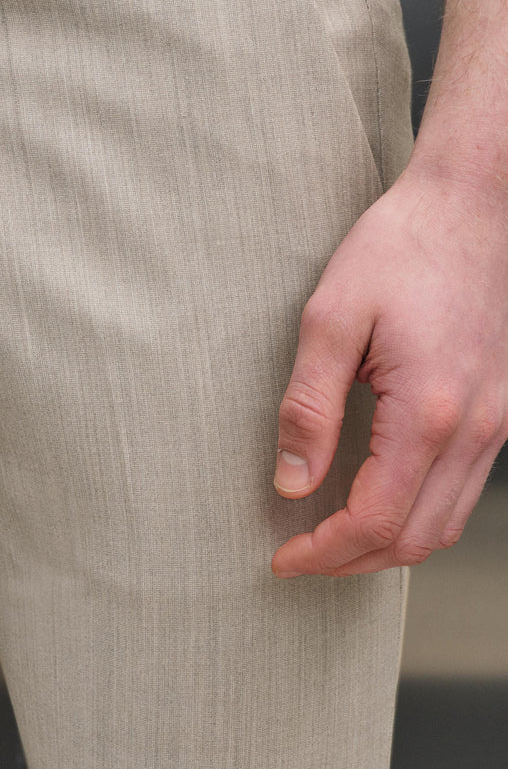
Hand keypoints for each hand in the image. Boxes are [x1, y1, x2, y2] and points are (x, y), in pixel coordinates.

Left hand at [270, 164, 507, 577]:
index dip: (323, 552)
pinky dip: (420, 513)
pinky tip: (382, 496)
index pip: (375, 521)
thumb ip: (309, 407)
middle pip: (415, 539)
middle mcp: (473, 430)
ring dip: (388, 545)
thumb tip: (292, 482)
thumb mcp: (332, 317)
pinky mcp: (500, 410)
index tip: (282, 557)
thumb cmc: (400, 248)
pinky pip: (464, 490)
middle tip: (302, 556)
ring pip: (446, 523)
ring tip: (334, 538)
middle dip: (352, 562)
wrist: (472, 206)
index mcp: (427, 412)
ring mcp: (496, 423)